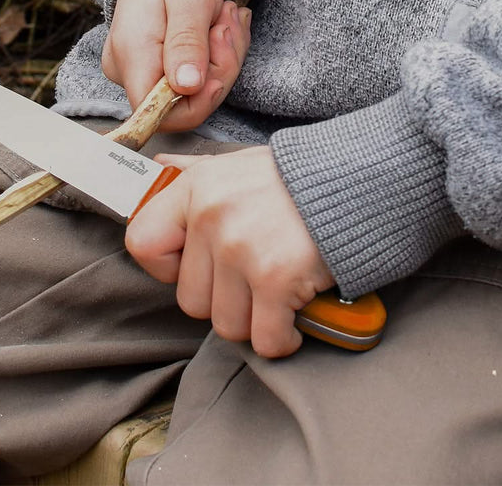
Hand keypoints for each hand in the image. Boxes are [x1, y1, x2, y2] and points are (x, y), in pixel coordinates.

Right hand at [103, 0, 250, 130]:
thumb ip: (187, 42)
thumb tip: (186, 87)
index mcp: (132, 54)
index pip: (158, 112)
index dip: (199, 100)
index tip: (222, 57)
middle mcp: (127, 69)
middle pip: (183, 102)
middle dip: (220, 67)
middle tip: (229, 22)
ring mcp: (140, 70)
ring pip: (196, 92)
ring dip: (224, 56)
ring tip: (227, 16)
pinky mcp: (156, 68)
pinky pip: (196, 79)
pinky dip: (218, 55)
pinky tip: (222, 26)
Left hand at [125, 147, 333, 357]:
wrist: (359, 179)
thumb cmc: (296, 178)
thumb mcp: (238, 163)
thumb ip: (194, 172)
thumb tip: (156, 169)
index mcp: (196, 187)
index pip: (142, 244)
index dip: (167, 266)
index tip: (198, 265)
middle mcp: (211, 217)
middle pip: (191, 299)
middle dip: (224, 298)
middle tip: (254, 276)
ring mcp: (242, 250)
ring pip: (226, 324)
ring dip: (255, 318)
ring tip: (277, 290)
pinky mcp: (275, 280)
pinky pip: (263, 339)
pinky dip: (282, 337)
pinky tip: (295, 314)